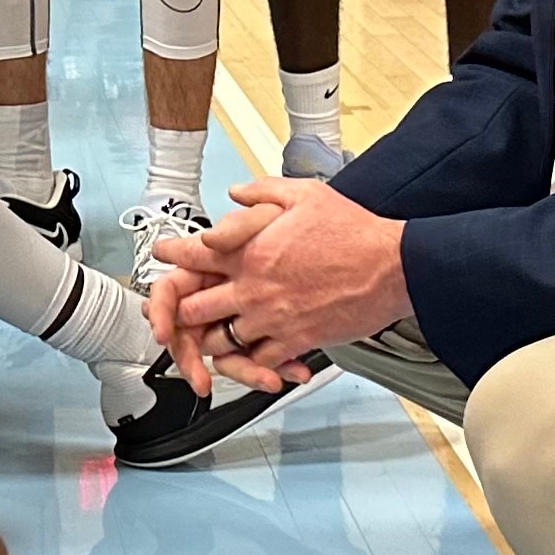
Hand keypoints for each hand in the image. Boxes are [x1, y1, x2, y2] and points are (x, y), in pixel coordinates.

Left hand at [143, 176, 407, 395]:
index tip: (162, 254)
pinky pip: (257, 361)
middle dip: (182, 311)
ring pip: (221, 341)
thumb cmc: (353, 231)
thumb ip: (261, 193)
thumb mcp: (304, 194)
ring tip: (212, 335)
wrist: (392, 267)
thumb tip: (235, 196)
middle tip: (179, 311)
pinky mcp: (295, 341)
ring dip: (214, 338)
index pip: (191, 255)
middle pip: (193, 310)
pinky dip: (251, 361)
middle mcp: (253, 288)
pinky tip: (252, 355)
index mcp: (249, 251)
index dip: (170, 254)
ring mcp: (271, 318)